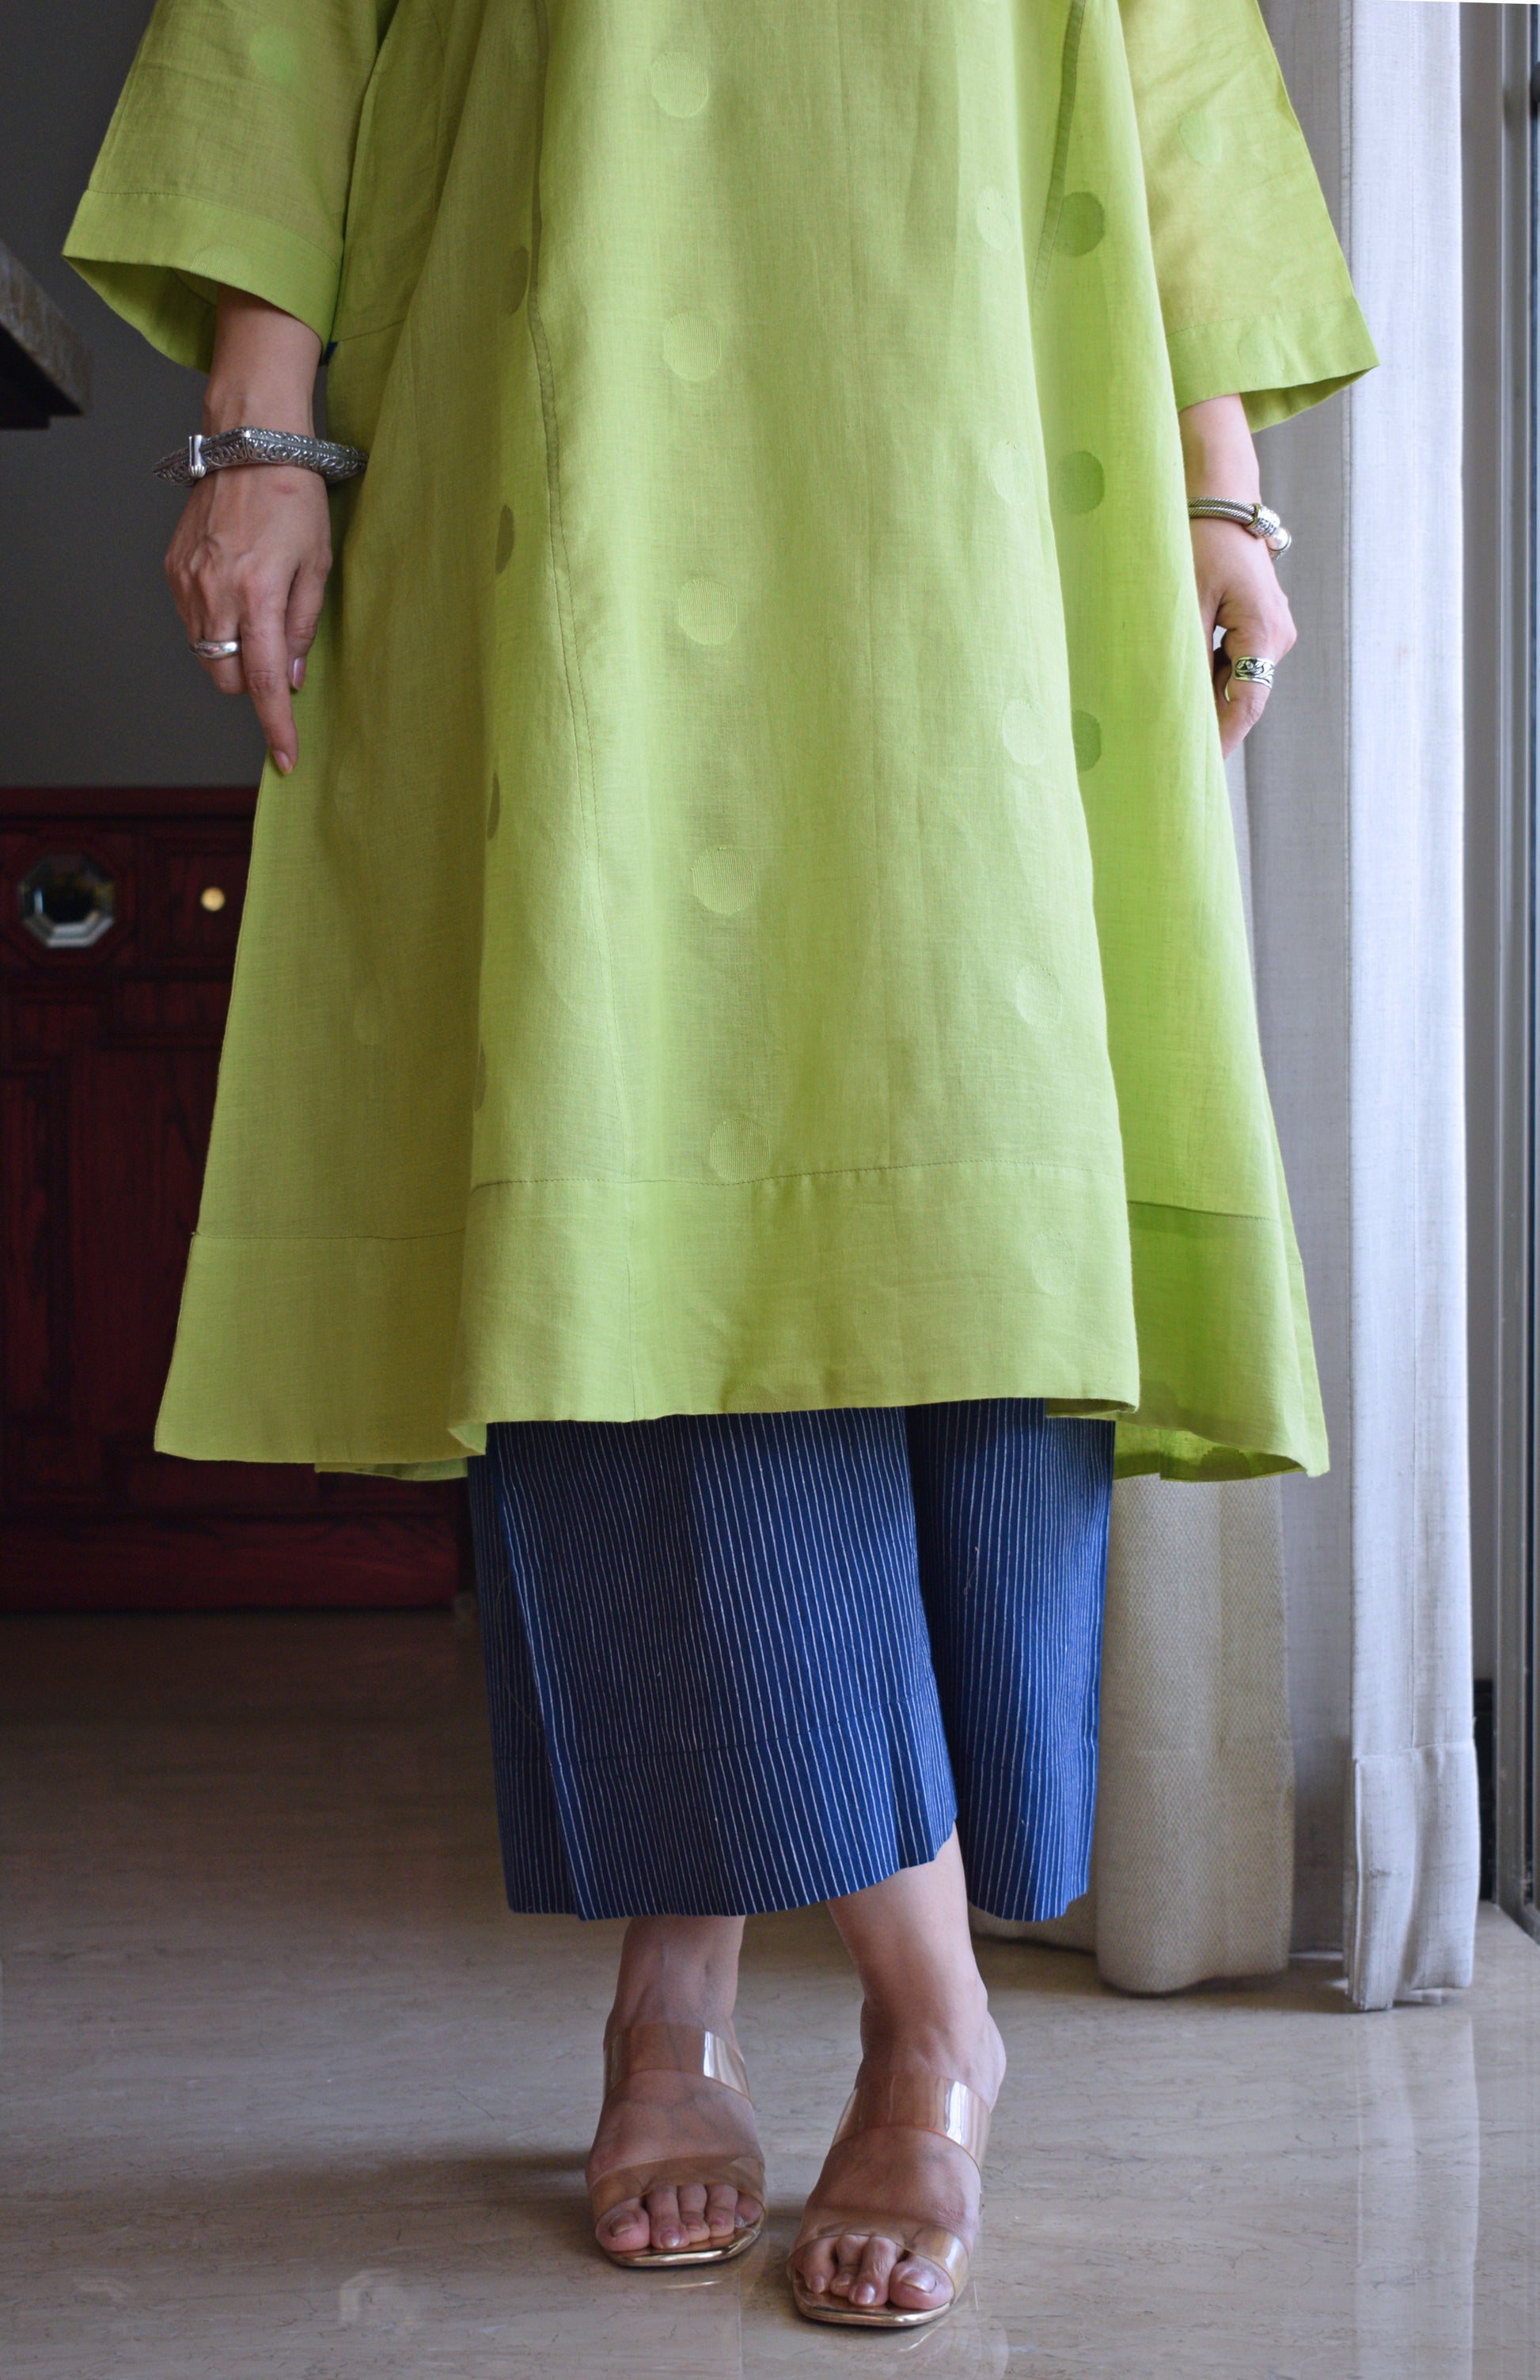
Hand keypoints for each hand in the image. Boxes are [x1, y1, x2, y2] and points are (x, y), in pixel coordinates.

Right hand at [165, 462, 331, 773]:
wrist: (247, 446)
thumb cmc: (292, 498)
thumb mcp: (317, 565)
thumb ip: (303, 626)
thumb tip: (291, 678)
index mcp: (258, 595)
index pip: (264, 682)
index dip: (276, 727)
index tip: (284, 759)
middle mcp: (215, 594)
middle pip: (227, 678)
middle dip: (252, 682)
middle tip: (275, 651)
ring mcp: (187, 583)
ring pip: (206, 653)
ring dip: (232, 651)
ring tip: (254, 610)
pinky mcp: (172, 570)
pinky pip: (192, 622)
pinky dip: (214, 623)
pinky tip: (232, 590)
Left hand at [1188, 517, 1295, 758]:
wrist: (1218, 496)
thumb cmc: (1199, 539)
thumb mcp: (1186, 599)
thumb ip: (1187, 653)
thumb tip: (1177, 705)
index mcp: (1265, 630)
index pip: (1248, 701)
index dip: (1224, 738)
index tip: (1199, 767)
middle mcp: (1276, 634)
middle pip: (1244, 695)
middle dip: (1211, 724)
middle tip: (1175, 757)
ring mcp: (1270, 628)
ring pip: (1237, 680)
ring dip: (1205, 700)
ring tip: (1169, 727)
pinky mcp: (1256, 622)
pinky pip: (1233, 662)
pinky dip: (1207, 677)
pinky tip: (1178, 689)